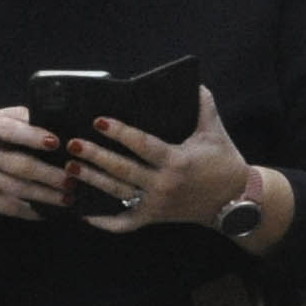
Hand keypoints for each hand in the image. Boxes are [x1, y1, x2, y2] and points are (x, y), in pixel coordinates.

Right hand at [0, 106, 69, 221]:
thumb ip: (11, 117)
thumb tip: (45, 113)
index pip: (11, 129)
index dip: (34, 135)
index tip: (56, 141)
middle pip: (21, 165)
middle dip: (50, 174)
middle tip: (73, 178)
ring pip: (20, 189)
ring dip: (46, 196)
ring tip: (68, 198)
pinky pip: (9, 207)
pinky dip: (29, 212)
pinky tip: (46, 213)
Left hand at [62, 85, 247, 234]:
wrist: (235, 202)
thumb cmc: (223, 163)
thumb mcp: (215, 131)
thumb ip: (203, 105)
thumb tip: (193, 81)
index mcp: (177, 161)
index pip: (142, 145)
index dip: (120, 132)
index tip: (98, 121)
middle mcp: (164, 185)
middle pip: (123, 170)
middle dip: (96, 157)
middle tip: (74, 144)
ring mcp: (157, 204)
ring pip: (118, 194)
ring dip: (92, 182)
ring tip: (71, 168)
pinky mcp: (154, 217)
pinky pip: (125, 223)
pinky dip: (104, 222)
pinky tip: (83, 213)